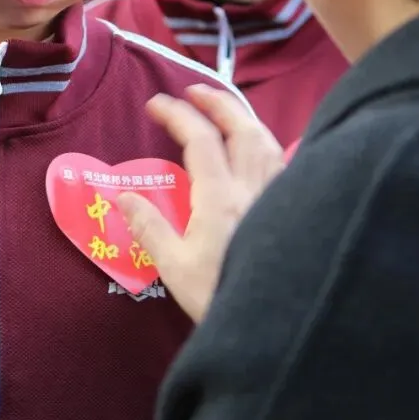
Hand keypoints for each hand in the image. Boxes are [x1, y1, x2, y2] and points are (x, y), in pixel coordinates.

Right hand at [117, 84, 283, 321]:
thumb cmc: (221, 298)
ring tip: (226, 111)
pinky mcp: (295, 210)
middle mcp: (255, 189)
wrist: (276, 329)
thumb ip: (150, 227)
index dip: (177, 114)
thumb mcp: (176, 268)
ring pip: (267, 142)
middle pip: (242, 128)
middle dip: (217, 102)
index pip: (200, 139)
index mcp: (222, 197)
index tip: (155, 103)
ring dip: (244, 118)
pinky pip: (282, 162)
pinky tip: (260, 152)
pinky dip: (266, 143)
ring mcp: (279, 198)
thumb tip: (123, 195)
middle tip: (193, 91)